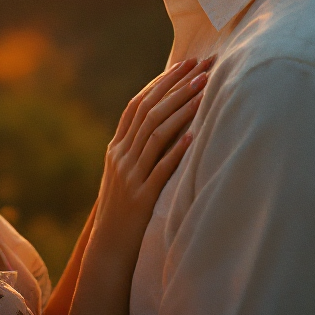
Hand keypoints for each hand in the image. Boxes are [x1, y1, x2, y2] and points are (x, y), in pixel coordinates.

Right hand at [89, 57, 212, 262]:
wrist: (108, 250)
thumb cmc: (122, 211)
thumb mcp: (124, 174)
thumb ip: (137, 149)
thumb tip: (163, 125)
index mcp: (116, 147)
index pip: (138, 104)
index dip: (161, 82)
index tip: (184, 64)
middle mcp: (121, 156)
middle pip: (149, 112)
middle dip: (176, 86)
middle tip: (202, 67)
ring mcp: (130, 175)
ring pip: (156, 134)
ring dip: (182, 109)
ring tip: (205, 90)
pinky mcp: (141, 197)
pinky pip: (160, 169)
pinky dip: (176, 150)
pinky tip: (193, 136)